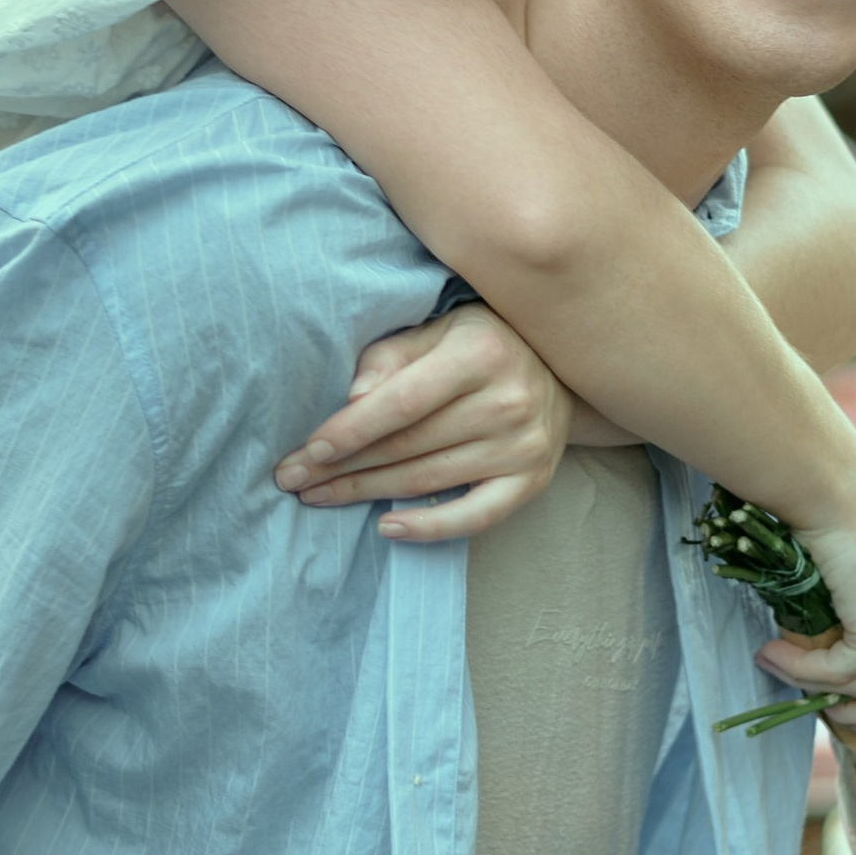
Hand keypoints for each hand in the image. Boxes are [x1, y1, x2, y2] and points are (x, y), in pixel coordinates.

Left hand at [274, 308, 573, 541]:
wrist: (562, 369)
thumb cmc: (484, 342)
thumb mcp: (441, 328)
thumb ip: (392, 355)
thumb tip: (351, 398)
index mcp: (479, 355)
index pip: (401, 402)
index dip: (350, 430)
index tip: (307, 449)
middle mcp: (507, 403)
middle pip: (408, 446)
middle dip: (342, 466)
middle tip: (293, 479)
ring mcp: (523, 447)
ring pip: (428, 480)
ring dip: (366, 494)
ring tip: (319, 497)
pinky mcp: (532, 480)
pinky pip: (475, 516)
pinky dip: (429, 527)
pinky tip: (387, 527)